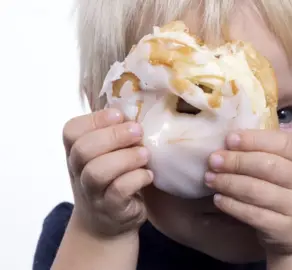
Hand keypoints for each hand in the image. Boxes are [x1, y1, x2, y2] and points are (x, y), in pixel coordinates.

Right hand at [62, 108, 152, 237]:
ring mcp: (93, 193)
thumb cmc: (112, 179)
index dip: (96, 119)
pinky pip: (118, 192)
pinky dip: (136, 179)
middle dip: (113, 136)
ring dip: (125, 158)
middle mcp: (79, 172)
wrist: (106, 224)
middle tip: (138, 131)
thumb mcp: (106, 155)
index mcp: (76, 152)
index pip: (72, 131)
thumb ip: (114, 134)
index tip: (120, 114)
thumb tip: (137, 108)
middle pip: (83, 150)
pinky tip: (148, 175)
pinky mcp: (112, 210)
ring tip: (145, 154)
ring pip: (98, 172)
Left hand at [205, 130, 291, 256]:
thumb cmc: (287, 191)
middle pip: (267, 165)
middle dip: (236, 161)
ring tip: (210, 179)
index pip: (282, 142)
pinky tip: (218, 199)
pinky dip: (232, 205)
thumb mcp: (286, 168)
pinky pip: (253, 214)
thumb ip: (264, 153)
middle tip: (213, 160)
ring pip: (257, 191)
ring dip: (229, 183)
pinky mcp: (284, 228)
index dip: (254, 139)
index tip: (229, 139)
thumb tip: (227, 142)